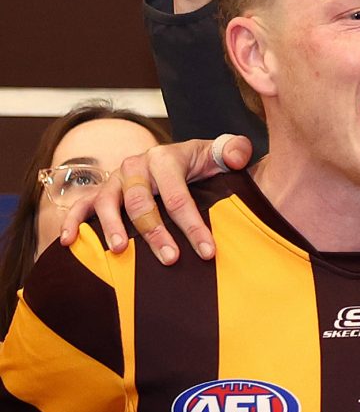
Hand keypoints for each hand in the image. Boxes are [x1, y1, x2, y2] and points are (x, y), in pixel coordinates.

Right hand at [59, 136, 252, 263]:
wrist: (178, 159)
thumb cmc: (202, 163)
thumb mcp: (219, 155)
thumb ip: (233, 151)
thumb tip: (238, 155)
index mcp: (165, 158)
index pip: (178, 195)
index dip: (193, 225)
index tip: (207, 251)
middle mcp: (136, 166)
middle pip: (142, 203)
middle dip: (156, 232)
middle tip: (170, 259)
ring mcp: (116, 179)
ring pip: (109, 203)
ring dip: (112, 227)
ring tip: (120, 251)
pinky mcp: (102, 192)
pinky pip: (82, 206)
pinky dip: (73, 222)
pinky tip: (70, 242)